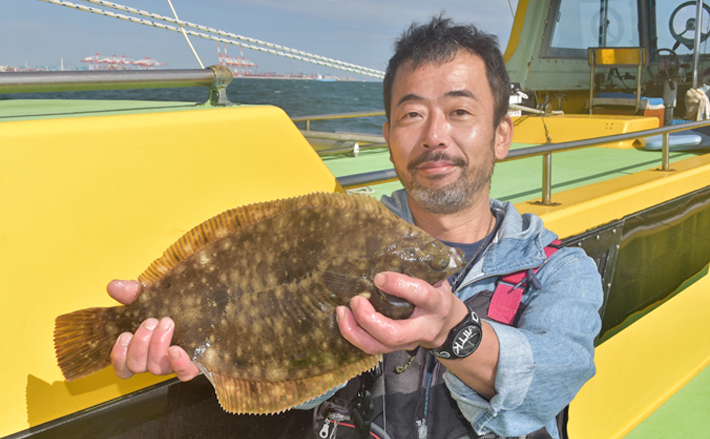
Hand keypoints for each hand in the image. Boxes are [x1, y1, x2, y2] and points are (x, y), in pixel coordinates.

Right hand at [107, 280, 199, 380]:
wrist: (208, 305)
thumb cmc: (176, 305)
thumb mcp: (152, 296)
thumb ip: (131, 293)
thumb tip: (114, 286)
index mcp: (143, 349)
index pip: (123, 367)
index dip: (119, 356)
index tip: (125, 335)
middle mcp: (156, 360)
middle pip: (137, 366)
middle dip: (141, 342)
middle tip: (151, 321)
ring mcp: (174, 364)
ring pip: (157, 369)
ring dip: (157, 345)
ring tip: (166, 323)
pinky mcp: (194, 363)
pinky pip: (184, 373)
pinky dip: (178, 363)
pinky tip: (176, 349)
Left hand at [337, 272, 499, 398]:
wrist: (448, 327)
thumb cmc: (437, 295)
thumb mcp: (436, 279)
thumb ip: (417, 270)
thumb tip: (386, 249)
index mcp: (437, 304)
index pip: (421, 296)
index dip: (399, 285)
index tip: (379, 277)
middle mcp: (423, 328)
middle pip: (394, 334)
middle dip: (368, 319)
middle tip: (355, 300)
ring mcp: (409, 343)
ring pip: (378, 347)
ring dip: (354, 331)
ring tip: (341, 311)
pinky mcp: (395, 349)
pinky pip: (371, 347)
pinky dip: (353, 334)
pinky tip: (344, 319)